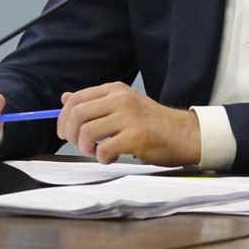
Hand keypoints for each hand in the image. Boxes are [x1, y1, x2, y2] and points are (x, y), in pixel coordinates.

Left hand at [57, 83, 200, 165]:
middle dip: (71, 135)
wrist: (184, 134)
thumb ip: (95, 102)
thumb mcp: (123, 105)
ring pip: (87, 132)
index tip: (64, 133)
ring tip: (97, 152)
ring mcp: (129, 117)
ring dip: (86, 148)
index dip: (63, 118)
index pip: (76, 99)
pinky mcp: (136, 137)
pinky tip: (111, 158)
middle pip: (77, 115)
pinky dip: (102, 158)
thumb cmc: (152, 123)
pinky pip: (103, 149)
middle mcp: (121, 99)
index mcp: (115, 90)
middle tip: (80, 146)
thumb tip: (65, 99)